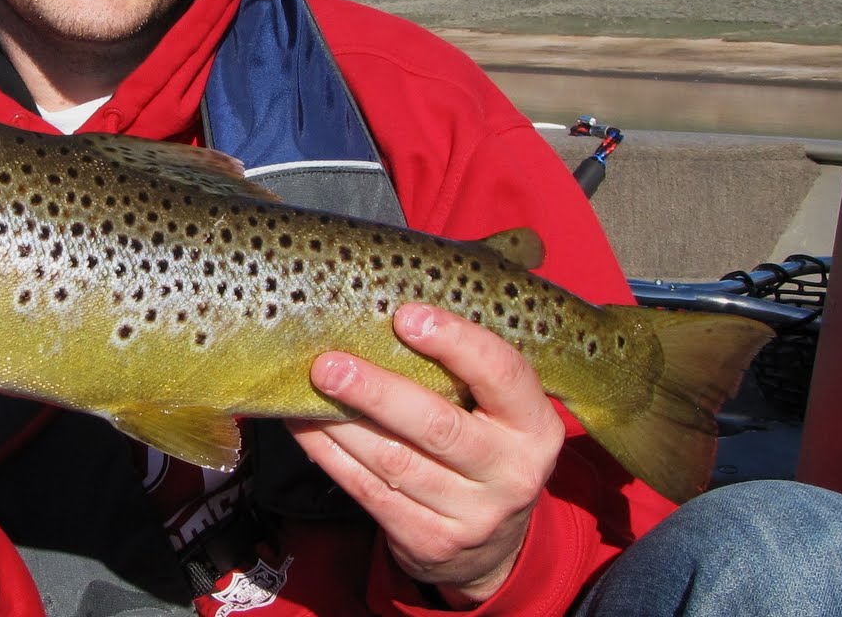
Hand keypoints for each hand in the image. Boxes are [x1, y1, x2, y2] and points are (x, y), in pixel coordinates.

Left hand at [288, 303, 563, 606]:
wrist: (490, 545)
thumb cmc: (484, 443)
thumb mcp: (498, 408)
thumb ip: (467, 362)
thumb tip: (394, 297)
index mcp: (536, 427)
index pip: (504, 374)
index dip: (456, 342)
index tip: (405, 316)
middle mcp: (511, 473)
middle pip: (438, 426)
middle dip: (377, 391)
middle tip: (329, 363)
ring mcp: (472, 515)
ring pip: (393, 461)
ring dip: (340, 422)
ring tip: (309, 386)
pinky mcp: (428, 542)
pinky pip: (367, 491)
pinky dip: (329, 454)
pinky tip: (305, 425)